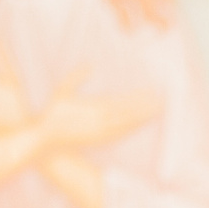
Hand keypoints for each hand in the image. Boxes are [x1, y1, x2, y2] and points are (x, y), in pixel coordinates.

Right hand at [37, 77, 160, 148]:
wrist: (46, 139)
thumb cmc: (52, 114)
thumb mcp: (62, 90)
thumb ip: (77, 77)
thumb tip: (91, 66)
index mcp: (94, 108)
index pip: (123, 102)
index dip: (139, 99)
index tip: (151, 93)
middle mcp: (101, 122)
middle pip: (130, 115)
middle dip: (147, 108)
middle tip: (162, 102)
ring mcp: (102, 133)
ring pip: (128, 126)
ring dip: (143, 119)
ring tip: (156, 112)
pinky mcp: (100, 141)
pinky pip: (121, 135)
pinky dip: (132, 129)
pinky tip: (140, 125)